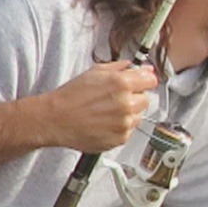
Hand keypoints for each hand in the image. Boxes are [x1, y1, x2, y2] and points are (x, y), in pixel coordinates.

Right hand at [40, 62, 157, 152]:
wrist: (56, 119)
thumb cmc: (71, 96)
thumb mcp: (95, 72)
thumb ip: (121, 68)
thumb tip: (142, 68)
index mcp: (122, 83)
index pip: (151, 80)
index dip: (145, 81)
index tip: (141, 83)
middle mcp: (126, 104)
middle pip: (146, 99)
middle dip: (135, 97)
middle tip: (116, 98)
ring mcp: (124, 123)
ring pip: (138, 116)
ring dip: (128, 113)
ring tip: (107, 112)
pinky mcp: (120, 138)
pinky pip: (129, 131)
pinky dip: (120, 127)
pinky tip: (104, 122)